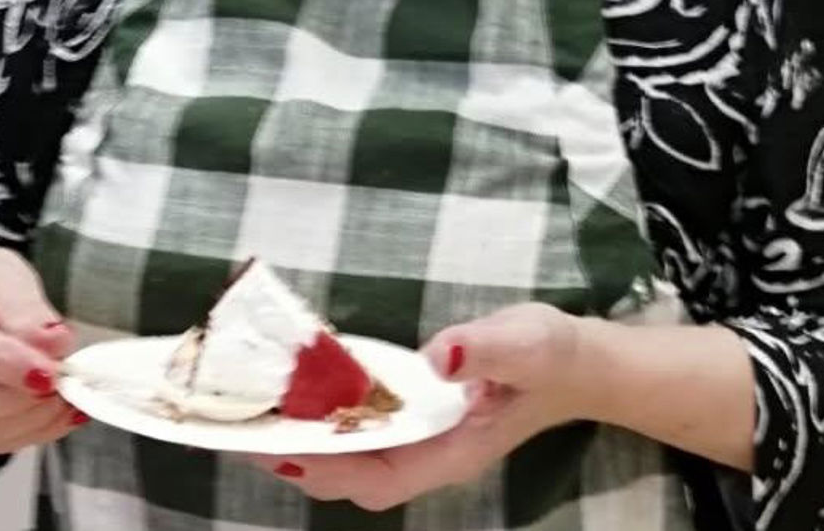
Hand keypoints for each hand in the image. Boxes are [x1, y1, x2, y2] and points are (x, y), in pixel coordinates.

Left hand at [255, 304, 589, 511]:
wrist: (581, 362)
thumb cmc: (554, 356)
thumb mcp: (526, 343)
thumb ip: (486, 350)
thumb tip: (439, 356)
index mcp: (453, 452)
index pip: (378, 478)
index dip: (326, 468)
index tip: (277, 446)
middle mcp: (433, 456)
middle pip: (354, 479)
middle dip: (299, 459)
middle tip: (242, 430)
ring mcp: (426, 442)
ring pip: (355, 461)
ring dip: (307, 444)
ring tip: (256, 417)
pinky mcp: (421, 421)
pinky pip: (366, 436)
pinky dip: (329, 423)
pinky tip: (303, 398)